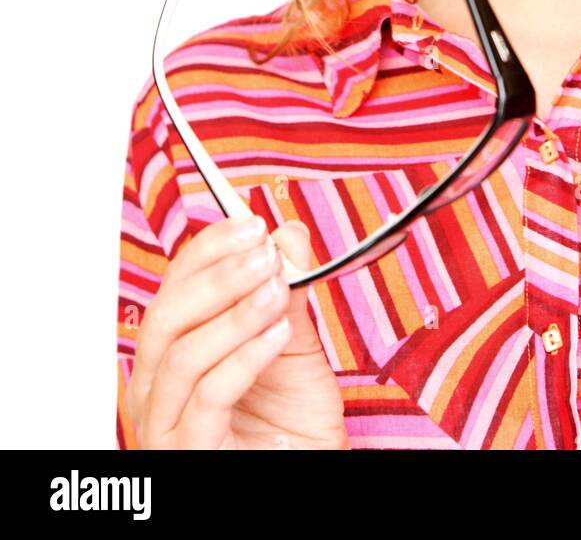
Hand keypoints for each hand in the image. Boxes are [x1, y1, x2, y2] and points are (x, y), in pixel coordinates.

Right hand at [126, 215, 349, 449]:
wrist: (305, 474)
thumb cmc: (291, 424)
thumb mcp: (295, 346)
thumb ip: (288, 291)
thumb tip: (288, 233)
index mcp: (171, 352)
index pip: (175, 287)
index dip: (210, 251)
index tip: (252, 225)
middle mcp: (155, 388)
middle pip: (166, 317)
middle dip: (218, 277)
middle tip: (265, 253)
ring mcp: (166, 425)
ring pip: (181, 356)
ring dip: (233, 315)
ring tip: (278, 291)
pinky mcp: (188, 455)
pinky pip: (207, 399)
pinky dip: (243, 359)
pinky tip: (278, 335)